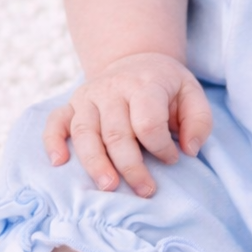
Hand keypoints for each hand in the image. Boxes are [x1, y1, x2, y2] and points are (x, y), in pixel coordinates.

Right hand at [42, 53, 212, 197]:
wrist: (136, 60)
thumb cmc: (166, 86)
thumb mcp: (192, 94)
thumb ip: (199, 121)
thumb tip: (189, 150)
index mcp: (145, 84)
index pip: (148, 122)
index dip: (161, 147)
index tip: (172, 159)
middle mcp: (112, 89)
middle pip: (116, 133)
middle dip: (131, 167)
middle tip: (146, 191)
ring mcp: (88, 96)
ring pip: (85, 132)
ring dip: (95, 163)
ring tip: (109, 187)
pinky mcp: (71, 104)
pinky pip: (55, 122)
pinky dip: (52, 141)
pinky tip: (59, 162)